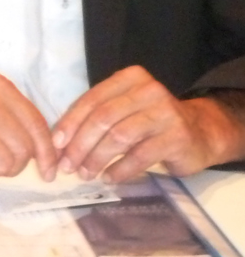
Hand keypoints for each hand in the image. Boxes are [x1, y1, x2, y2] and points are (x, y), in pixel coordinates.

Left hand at [52, 66, 244, 181]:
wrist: (200, 133)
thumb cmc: (150, 122)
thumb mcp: (123, 110)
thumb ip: (95, 118)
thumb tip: (59, 144)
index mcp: (129, 78)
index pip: (92, 100)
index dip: (70, 123)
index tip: (56, 146)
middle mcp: (148, 90)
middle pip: (103, 118)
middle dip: (80, 145)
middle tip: (67, 166)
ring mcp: (165, 112)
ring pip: (119, 136)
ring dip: (97, 158)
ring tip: (86, 174)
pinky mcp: (177, 137)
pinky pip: (140, 155)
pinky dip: (120, 169)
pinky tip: (109, 178)